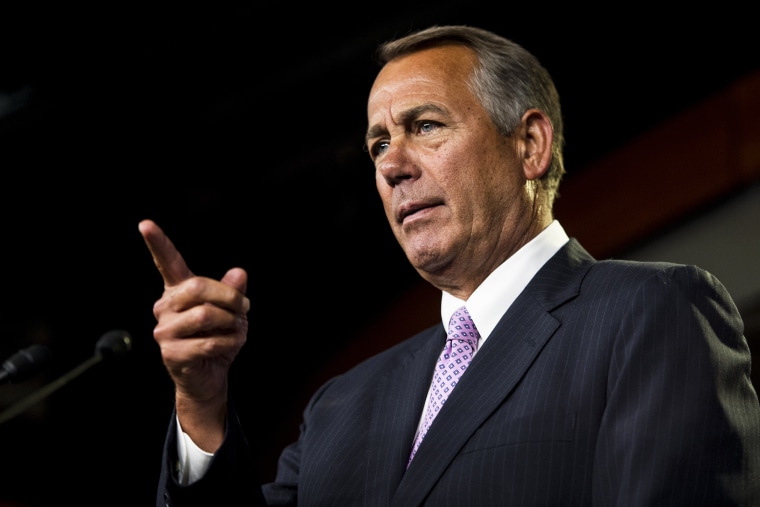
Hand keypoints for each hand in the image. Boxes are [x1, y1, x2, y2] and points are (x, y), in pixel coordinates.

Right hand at [138, 219, 249, 450]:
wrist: (209, 377)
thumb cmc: (218, 338)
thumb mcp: (232, 312)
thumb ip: (233, 291)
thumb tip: (239, 272)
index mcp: (178, 291)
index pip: (166, 262)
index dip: (157, 243)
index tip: (145, 223)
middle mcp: (165, 306)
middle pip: (198, 287)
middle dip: (230, 297)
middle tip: (244, 309)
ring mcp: (164, 330)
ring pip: (206, 315)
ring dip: (232, 323)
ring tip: (235, 331)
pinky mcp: (171, 352)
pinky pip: (208, 341)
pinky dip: (228, 343)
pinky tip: (228, 347)